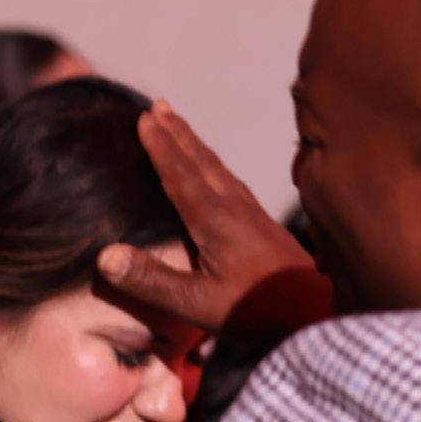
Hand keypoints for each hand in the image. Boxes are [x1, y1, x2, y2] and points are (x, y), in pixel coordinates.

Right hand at [97, 101, 332, 333]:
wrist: (315, 314)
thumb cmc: (256, 311)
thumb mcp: (196, 303)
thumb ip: (152, 280)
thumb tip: (105, 255)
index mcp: (213, 219)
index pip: (180, 173)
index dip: (160, 146)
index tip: (143, 118)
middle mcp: (234, 207)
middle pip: (201, 160)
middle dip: (178, 132)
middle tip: (159, 106)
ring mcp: (253, 214)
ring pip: (219, 168)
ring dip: (196, 145)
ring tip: (181, 128)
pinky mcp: (266, 225)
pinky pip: (233, 181)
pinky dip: (215, 165)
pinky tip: (218, 174)